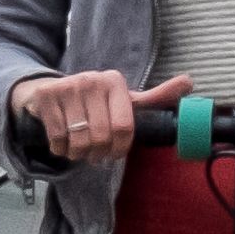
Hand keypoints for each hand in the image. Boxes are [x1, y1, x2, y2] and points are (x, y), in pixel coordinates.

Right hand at [11, 68, 146, 163]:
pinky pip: (57, 138)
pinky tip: (62, 143)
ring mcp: (67, 86)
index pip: (124, 128)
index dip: (119, 149)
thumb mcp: (123, 101)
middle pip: (101, 137)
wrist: (49, 91)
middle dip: (97, 154)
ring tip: (78, 149)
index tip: (113, 153)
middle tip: (93, 153)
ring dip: (78, 154)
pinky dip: (60, 149)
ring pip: (79, 140)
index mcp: (114, 81)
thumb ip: (155, 98)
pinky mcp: (46, 96)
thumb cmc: (93, 102)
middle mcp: (92, 80)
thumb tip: (188, 83)